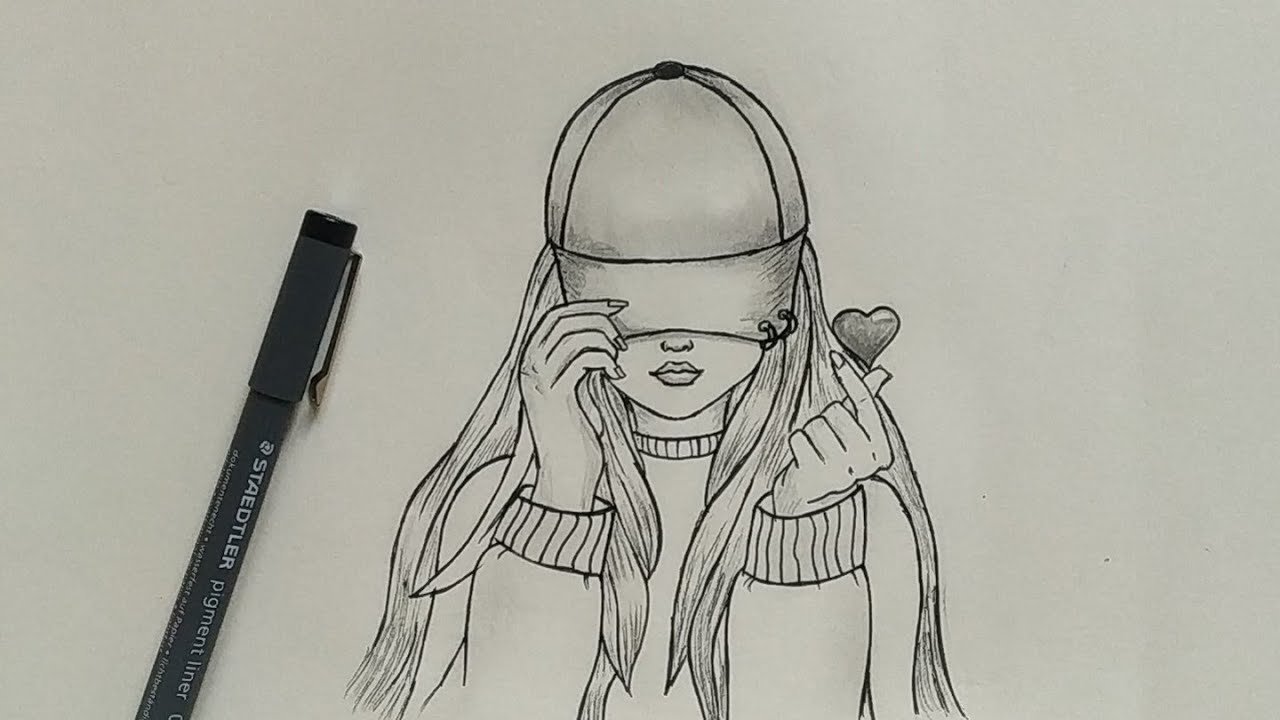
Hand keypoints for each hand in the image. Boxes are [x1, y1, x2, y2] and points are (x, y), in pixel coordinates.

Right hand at [519, 298, 627, 510]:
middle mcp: (528, 367)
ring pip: (575, 334)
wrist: (566, 475)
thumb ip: (578, 361)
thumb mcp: (573, 389)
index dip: (588, 306)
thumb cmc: (574, 435)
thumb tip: (602, 333)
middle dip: (598, 317)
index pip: (556, 316)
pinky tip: (616, 374)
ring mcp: (538, 380)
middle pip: (564, 318)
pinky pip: (583, 358)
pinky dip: (605, 358)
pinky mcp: (555, 395)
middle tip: (622, 334)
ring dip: (604, 339)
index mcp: (530, 362)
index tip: (617, 307)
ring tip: (618, 358)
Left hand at [772, 351, 893, 515]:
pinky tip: (803, 460)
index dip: (850, 377)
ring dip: (809, 434)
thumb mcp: (855, 432)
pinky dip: (796, 445)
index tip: (834, 357)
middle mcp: (867, 463)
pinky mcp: (816, 480)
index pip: (865, 402)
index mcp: (882, 450)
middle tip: (827, 441)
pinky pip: (798, 439)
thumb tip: (883, 374)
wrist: (816, 498)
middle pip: (835, 411)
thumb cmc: (837, 456)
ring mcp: (843, 474)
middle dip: (825, 420)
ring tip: (815, 452)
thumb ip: (866, 403)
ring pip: (814, 425)